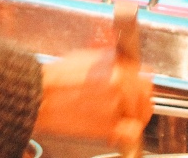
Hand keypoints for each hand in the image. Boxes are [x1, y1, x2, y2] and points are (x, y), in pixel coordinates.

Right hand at [33, 47, 152, 144]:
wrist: (41, 96)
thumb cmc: (55, 77)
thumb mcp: (84, 57)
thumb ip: (109, 60)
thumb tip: (121, 60)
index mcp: (115, 68)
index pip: (144, 73)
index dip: (140, 77)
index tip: (137, 81)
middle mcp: (120, 87)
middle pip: (146, 93)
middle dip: (140, 95)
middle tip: (131, 99)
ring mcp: (117, 109)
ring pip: (141, 113)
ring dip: (135, 113)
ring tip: (123, 113)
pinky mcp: (110, 128)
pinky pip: (132, 132)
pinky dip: (130, 131)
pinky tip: (120, 127)